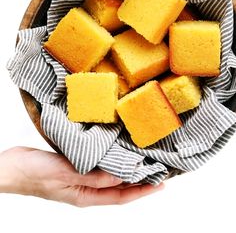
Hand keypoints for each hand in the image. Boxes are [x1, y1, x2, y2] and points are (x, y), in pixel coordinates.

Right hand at [0, 146, 163, 206]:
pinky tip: (116, 150)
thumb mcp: (64, 174)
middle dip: (139, 180)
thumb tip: (119, 177)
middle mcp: (85, 188)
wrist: (11, 167)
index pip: (120, 196)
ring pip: (109, 175)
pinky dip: (110, 159)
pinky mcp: (74, 166)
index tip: (160, 184)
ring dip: (126, 168)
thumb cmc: (32, 174)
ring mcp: (80, 177)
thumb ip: (92, 176)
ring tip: (142, 159)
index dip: (141, 191)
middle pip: (118, 187)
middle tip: (157, 168)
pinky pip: (98, 164)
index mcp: (84, 196)